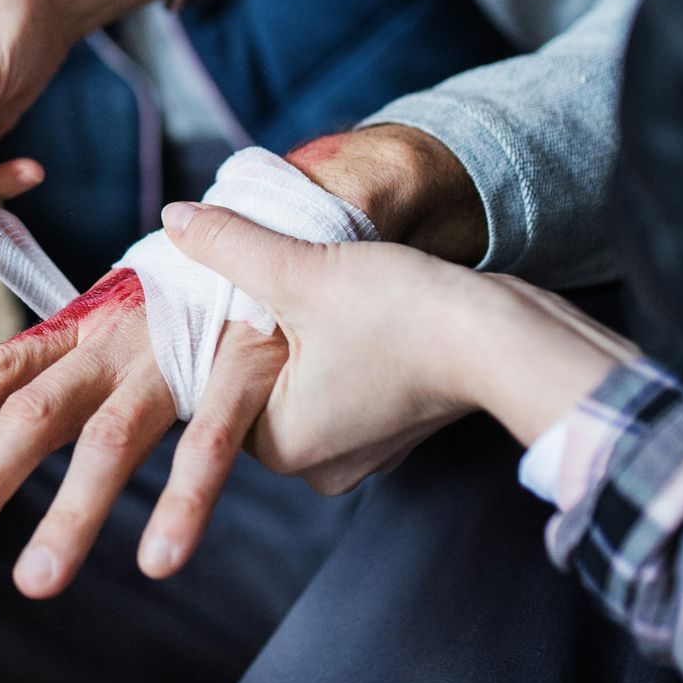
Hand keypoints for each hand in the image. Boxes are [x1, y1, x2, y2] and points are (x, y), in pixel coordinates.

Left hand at [0, 268, 285, 597]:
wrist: (302, 231)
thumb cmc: (207, 294)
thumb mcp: (132, 322)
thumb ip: (83, 367)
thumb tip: (24, 416)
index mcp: (89, 328)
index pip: (4, 367)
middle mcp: (120, 340)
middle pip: (37, 409)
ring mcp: (179, 354)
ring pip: (112, 439)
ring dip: (71, 513)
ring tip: (34, 584)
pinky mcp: (242, 368)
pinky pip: (210, 445)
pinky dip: (182, 502)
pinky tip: (158, 561)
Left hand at [160, 202, 626, 497]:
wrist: (511, 338)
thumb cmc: (406, 315)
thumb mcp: (302, 270)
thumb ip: (229, 245)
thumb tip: (171, 217)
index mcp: (282, 446)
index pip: (216, 385)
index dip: (226, 326)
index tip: (244, 286)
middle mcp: (318, 465)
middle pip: (260, 381)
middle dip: (268, 331)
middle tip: (293, 281)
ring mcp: (363, 449)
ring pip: (305, 376)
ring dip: (307, 334)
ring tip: (333, 290)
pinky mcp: (398, 425)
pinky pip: (345, 380)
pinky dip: (344, 344)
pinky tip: (365, 307)